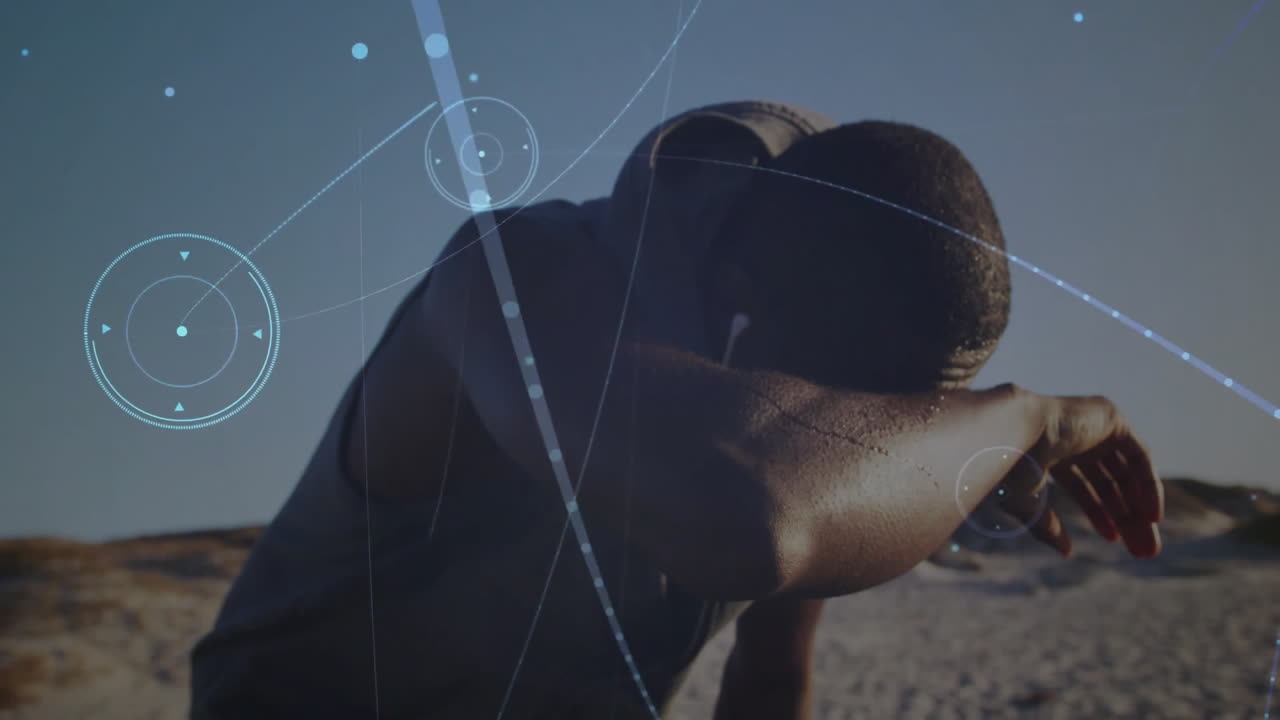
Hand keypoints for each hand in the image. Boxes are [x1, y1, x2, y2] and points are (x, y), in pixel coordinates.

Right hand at [995, 394, 1164, 558]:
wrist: (1013, 434)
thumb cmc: (1009, 470)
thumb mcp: (1028, 506)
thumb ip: (1049, 527)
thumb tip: (1066, 552)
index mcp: (1049, 452)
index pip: (1082, 484)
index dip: (1099, 513)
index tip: (1113, 540)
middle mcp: (1073, 437)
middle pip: (1109, 481)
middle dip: (1126, 517)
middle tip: (1141, 550)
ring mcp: (1093, 425)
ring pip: (1126, 472)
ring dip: (1139, 508)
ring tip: (1147, 544)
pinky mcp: (1111, 418)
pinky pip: (1140, 456)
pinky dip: (1149, 486)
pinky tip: (1151, 518)